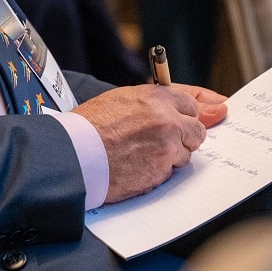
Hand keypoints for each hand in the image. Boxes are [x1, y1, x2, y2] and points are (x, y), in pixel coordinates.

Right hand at [72, 83, 226, 203]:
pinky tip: (136, 167)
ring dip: (170, 156)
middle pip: (197, 130)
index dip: (184, 115)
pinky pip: (170, 172)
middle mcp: (167, 120)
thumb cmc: (90, 126)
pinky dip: (156, 172)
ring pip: (185, 154)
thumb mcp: (122, 100)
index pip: (192, 104)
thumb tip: (196, 105)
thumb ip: (155, 103)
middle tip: (161, 142)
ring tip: (141, 155)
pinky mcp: (161, 171)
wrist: (74, 152)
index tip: (181, 121)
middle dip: (184, 138)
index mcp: (157, 97)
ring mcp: (166, 147)